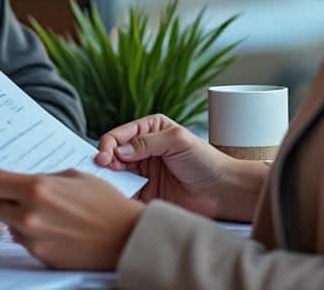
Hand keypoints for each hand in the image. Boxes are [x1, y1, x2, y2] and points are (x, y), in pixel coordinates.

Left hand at [0, 168, 143, 270]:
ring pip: (8, 225)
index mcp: (37, 188)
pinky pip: (24, 241)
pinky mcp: (40, 257)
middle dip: (3, 199)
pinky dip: (32, 234)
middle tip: (19, 196)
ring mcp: (33, 239)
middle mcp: (29, 215)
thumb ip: (42, 177)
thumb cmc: (106, 203)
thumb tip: (21, 178)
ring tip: (47, 213)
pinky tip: (55, 228)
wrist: (126, 238)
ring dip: (18, 218)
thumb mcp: (74, 175)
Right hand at [95, 113, 264, 221]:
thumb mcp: (177, 141)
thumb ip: (147, 142)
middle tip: (102, 170)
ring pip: (115, 173)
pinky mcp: (144, 191)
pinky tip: (118, 194)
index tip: (104, 157)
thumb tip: (119, 150)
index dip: (109, 145)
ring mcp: (142, 171)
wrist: (221, 191)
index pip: (120, 134)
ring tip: (108, 183)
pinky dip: (118, 193)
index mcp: (150, 129)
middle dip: (105, 161)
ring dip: (109, 177)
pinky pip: (124, 191)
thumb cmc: (205, 161)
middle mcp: (143, 148)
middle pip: (113, 153)